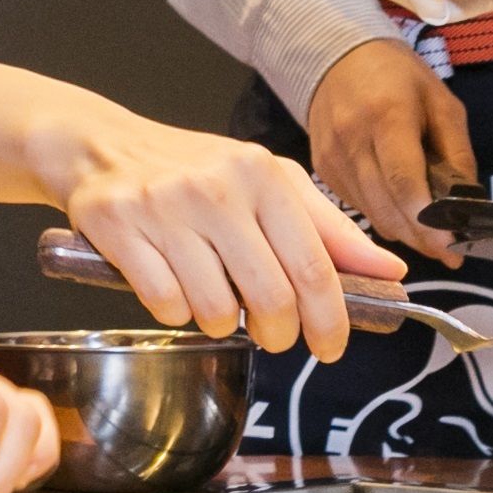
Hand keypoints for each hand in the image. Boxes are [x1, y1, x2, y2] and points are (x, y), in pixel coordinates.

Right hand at [39, 107, 400, 358]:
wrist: (102, 145)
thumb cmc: (194, 170)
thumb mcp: (267, 183)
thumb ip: (329, 229)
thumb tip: (390, 271)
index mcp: (261, 174)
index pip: (313, 266)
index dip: (329, 319)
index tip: (331, 346)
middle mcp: (214, 187)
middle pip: (270, 297)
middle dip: (278, 333)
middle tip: (272, 334)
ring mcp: (162, 207)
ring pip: (214, 309)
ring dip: (220, 324)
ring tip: (214, 302)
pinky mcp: (118, 227)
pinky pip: (163, 304)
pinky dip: (174, 312)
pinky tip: (174, 289)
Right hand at [299, 38, 476, 262]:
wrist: (336, 57)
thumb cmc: (398, 77)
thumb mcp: (441, 103)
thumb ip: (457, 153)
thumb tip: (469, 207)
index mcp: (386, 116)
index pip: (403, 181)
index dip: (429, 219)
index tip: (453, 246)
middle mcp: (352, 140)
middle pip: (387, 206)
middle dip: (422, 237)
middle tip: (450, 254)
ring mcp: (331, 157)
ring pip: (371, 214)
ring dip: (404, 233)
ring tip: (431, 238)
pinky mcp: (321, 170)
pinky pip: (357, 206)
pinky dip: (383, 217)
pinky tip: (401, 213)